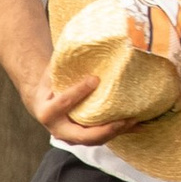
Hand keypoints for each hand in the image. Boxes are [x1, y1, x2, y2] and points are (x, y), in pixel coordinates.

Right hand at [28, 61, 143, 143]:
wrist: (42, 102)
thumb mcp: (50, 73)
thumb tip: (81, 41)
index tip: (94, 80)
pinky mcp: (83, 138)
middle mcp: (58, 129)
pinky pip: (102, 137)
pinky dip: (120, 132)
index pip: (63, 103)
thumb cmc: (49, 83)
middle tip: (123, 120)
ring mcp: (71, 137)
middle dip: (104, 129)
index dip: (78, 92)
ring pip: (95, 140)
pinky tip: (138, 125)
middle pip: (83, 136)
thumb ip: (62, 64)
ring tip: (134, 121)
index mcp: (47, 111)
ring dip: (116, 132)